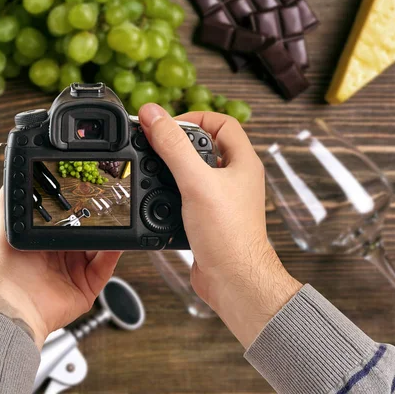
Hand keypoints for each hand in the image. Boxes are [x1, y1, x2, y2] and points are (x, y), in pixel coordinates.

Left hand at [0, 189, 121, 348]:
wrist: (12, 299)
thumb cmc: (6, 264)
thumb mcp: (7, 221)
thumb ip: (11, 197)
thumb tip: (14, 174)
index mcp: (47, 241)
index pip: (71, 219)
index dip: (81, 207)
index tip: (90, 193)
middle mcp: (63, 256)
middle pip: (90, 233)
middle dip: (100, 219)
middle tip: (107, 204)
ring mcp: (76, 272)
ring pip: (102, 248)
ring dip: (110, 234)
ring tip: (116, 219)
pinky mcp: (87, 288)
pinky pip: (105, 267)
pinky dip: (113, 253)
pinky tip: (116, 241)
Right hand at [139, 104, 301, 347]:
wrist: (233, 280)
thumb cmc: (228, 234)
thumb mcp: (196, 181)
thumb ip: (173, 146)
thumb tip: (153, 115)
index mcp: (242, 162)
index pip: (222, 123)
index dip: (195, 118)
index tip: (168, 125)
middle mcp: (235, 179)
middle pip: (205, 146)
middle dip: (179, 143)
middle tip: (156, 145)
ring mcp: (222, 199)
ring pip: (195, 173)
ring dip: (172, 169)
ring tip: (154, 169)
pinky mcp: (209, 218)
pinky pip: (188, 196)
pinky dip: (171, 194)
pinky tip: (158, 199)